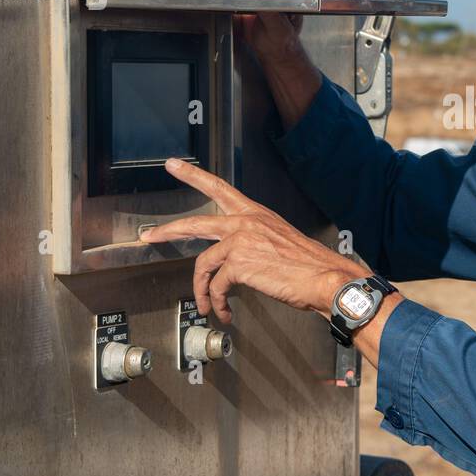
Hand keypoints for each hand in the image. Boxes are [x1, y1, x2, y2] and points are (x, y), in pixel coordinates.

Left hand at [139, 157, 368, 323]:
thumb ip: (254, 244)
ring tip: (206, 305)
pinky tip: (224, 311)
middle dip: (167, 230)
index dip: (193, 175)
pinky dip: (217, 302)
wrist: (325, 279)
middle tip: (150, 236)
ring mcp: (241, 241)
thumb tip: (235, 261)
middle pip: (195, 223)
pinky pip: (216, 286)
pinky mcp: (240, 263)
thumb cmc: (309, 266)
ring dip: (200, 290)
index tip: (174, 165)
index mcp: (256, 214)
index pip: (219, 187)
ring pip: (202, 264)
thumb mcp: (280, 243)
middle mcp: (246, 222)